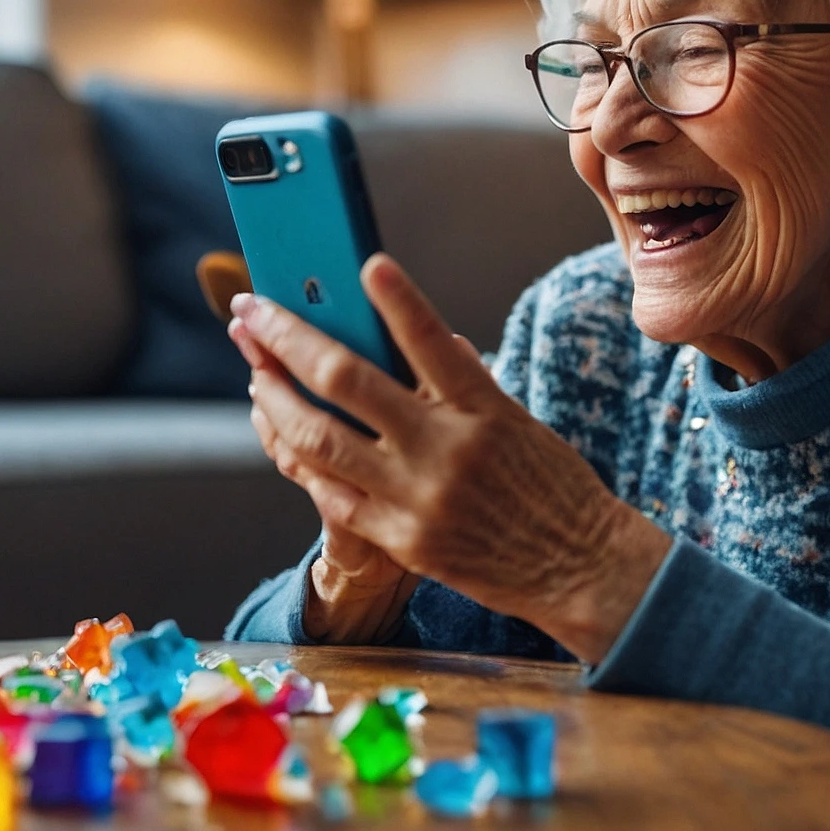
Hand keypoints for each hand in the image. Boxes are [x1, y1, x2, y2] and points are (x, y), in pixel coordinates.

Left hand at [228, 255, 671, 660]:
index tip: (366, 263)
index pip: (431, 340)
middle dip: (286, 339)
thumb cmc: (552, 488)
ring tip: (254, 371)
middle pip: (346, 380)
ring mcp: (416, 498)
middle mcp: (445, 450)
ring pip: (318, 438)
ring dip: (274, 398)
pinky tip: (279, 433)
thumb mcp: (519, 423)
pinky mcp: (400, 540)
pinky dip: (299, 458)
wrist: (579, 567)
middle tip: (251, 311)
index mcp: (484, 411)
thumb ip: (468, 384)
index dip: (398, 298)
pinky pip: (330, 494)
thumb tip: (432, 340)